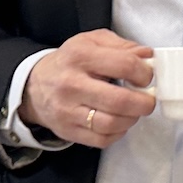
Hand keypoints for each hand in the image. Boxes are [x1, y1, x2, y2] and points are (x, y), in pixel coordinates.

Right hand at [19, 30, 157, 148]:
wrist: (35, 86)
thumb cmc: (70, 62)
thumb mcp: (93, 42)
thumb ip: (123, 45)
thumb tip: (147, 56)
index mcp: (80, 56)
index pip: (125, 65)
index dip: (145, 73)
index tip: (146, 77)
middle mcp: (71, 84)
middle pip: (120, 101)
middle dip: (144, 102)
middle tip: (147, 99)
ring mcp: (68, 110)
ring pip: (112, 124)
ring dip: (132, 119)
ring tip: (133, 110)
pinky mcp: (68, 131)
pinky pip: (103, 139)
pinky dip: (118, 132)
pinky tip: (118, 121)